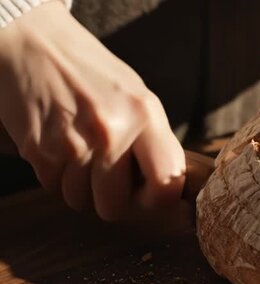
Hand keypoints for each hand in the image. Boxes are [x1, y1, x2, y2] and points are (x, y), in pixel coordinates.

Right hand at [0, 2, 185, 219]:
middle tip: (107, 177)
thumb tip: (168, 186)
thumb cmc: (90, 72)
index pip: (165, 184)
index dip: (157, 200)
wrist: (32, 41)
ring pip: (79, 200)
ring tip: (80, 152)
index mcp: (144, 116)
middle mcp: (111, 132)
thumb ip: (153, 140)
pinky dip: (55, 173)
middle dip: (110, 199)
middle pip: (114, 207)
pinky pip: (52, 186)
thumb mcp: (137, 96)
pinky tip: (58, 144)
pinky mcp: (38, 149)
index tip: (147, 194)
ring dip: (79, 186)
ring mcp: (72, 143)